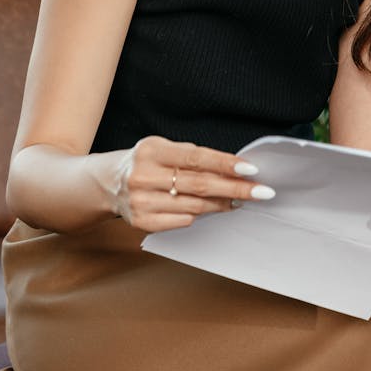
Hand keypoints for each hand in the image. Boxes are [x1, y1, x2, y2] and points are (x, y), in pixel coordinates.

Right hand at [110, 136, 274, 231]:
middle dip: (236, 188)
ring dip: (223, 204)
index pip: (197, 157)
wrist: (107, 183)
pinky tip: (213, 210)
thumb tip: (234, 168)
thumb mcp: (163, 147)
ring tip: (241, 200)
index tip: (252, 169)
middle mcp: (144, 176)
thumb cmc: (146, 162)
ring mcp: (141, 201)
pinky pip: (182, 221)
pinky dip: (201, 215)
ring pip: (195, 206)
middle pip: (200, 184)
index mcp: (152, 151)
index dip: (226, 164)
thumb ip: (193, 156)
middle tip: (262, 191)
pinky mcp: (142, 222)